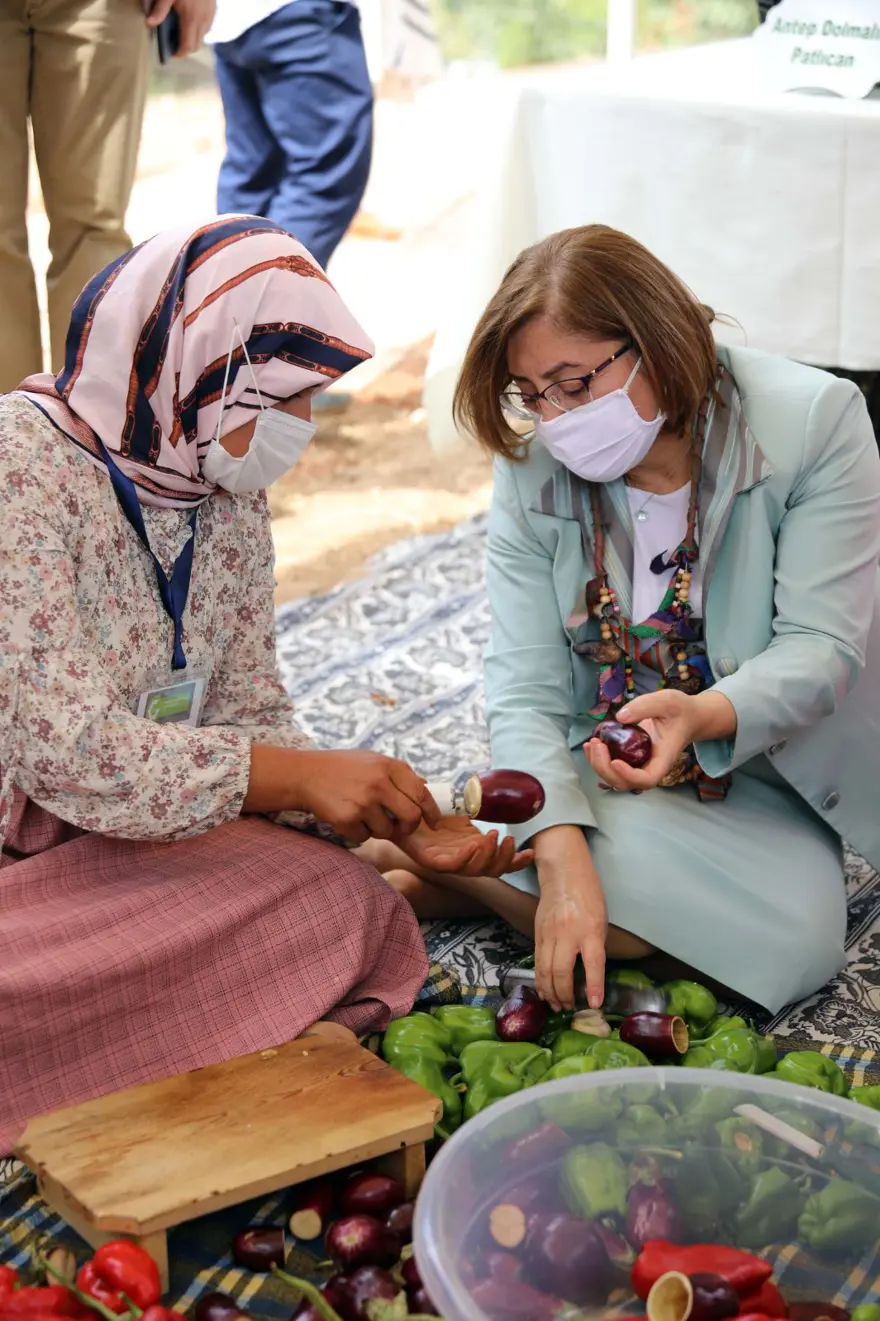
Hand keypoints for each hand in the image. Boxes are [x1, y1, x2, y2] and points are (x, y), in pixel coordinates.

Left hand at [146, 0, 215, 55]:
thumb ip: (159, 10)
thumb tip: (149, 24)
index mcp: (191, 19)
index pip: (188, 46)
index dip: (180, 53)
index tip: (172, 54)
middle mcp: (203, 21)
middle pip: (197, 45)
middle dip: (187, 48)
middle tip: (175, 45)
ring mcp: (210, 15)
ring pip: (203, 36)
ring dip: (194, 39)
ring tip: (182, 33)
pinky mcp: (214, 9)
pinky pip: (207, 26)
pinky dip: (199, 29)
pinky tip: (191, 21)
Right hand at [291, 750, 441, 844]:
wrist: (306, 774)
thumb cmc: (343, 768)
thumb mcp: (373, 760)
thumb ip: (399, 774)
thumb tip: (426, 788)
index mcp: (388, 766)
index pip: (422, 793)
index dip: (432, 812)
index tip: (434, 823)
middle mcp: (378, 783)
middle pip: (411, 816)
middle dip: (408, 827)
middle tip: (401, 827)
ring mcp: (362, 802)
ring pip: (387, 830)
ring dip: (379, 829)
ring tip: (364, 814)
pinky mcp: (347, 819)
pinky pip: (365, 837)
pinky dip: (359, 832)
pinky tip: (348, 817)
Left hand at [395, 816, 533, 876]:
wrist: (398, 809)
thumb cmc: (427, 809)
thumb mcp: (456, 807)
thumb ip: (473, 804)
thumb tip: (489, 789)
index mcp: (471, 848)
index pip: (497, 863)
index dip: (515, 862)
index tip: (530, 853)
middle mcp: (461, 858)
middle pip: (489, 871)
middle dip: (505, 859)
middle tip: (508, 840)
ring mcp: (446, 861)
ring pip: (473, 870)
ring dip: (488, 856)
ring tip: (493, 836)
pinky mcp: (430, 860)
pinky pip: (452, 865)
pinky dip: (467, 857)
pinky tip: (474, 844)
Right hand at [533, 826, 606, 1011]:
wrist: (563, 873)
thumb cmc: (589, 896)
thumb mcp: (601, 921)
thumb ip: (595, 946)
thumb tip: (591, 974)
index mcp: (590, 930)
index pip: (593, 963)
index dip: (593, 985)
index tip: (594, 1004)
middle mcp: (568, 933)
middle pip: (562, 971)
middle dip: (565, 994)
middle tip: (569, 1008)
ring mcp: (549, 934)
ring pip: (545, 970)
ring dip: (550, 992)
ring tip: (556, 1006)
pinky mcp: (537, 933)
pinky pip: (537, 962)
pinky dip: (540, 979)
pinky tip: (544, 991)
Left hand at [587, 689, 736, 791]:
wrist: (687, 717)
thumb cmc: (680, 710)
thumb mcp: (667, 701)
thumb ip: (645, 706)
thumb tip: (620, 717)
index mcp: (664, 758)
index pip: (647, 779)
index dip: (629, 776)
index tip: (615, 761)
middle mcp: (651, 766)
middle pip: (626, 783)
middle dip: (606, 769)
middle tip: (597, 745)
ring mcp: (640, 764)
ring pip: (616, 778)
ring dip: (599, 766)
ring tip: (591, 744)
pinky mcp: (631, 758)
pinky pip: (612, 767)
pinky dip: (598, 760)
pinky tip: (591, 745)